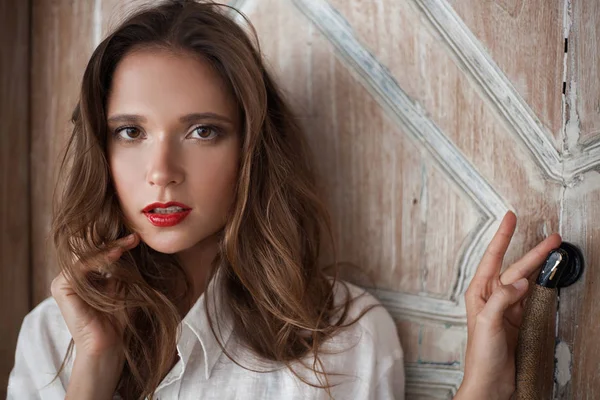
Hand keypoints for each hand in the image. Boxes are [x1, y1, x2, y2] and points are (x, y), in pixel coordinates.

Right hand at [51, 233, 139, 398]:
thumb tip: (133, 239)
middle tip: (135, 237)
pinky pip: (81, 265)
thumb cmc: (119, 318)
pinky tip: (116, 253)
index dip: (117, 243)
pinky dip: (99, 257)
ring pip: (87, 254)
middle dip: (114, 241)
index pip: (98, 251)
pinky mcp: (61, 287)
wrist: (110, 345)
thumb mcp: (124, 285)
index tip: (137, 238)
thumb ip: (122, 265)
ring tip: (129, 243)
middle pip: (91, 250)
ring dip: (110, 247)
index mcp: (83, 275)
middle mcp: (70, 276)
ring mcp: (63, 281)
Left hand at [455, 211, 560, 399]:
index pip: (492, 257)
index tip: (510, 217)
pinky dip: (542, 287)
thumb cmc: (480, 356)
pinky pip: (533, 298)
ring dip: (540, 266)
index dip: (503, 236)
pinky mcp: (519, 319)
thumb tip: (520, 282)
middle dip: (534, 251)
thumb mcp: (487, 323)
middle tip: (552, 238)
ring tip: (554, 252)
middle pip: (516, 267)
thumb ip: (502, 300)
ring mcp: (507, 307)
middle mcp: (492, 296)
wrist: (490, 382)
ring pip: (527, 280)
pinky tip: (549, 278)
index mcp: (479, 292)